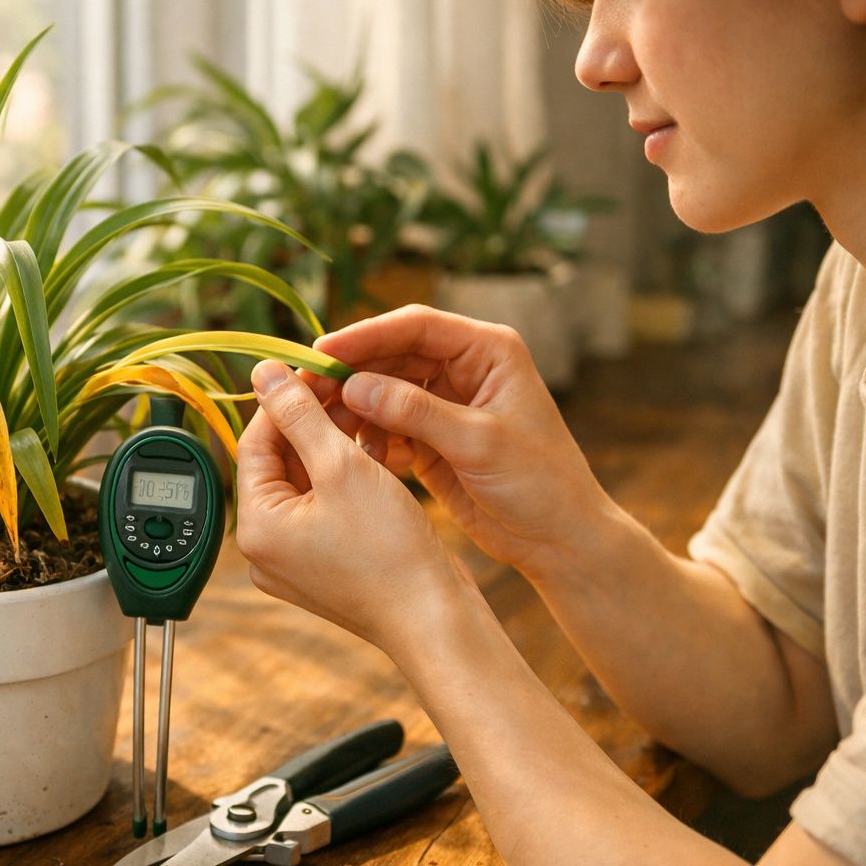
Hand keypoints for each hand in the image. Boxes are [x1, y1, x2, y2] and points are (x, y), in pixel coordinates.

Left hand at [235, 359, 478, 655]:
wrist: (434, 618)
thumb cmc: (390, 552)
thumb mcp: (342, 466)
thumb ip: (299, 414)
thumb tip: (265, 374)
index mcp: (255, 527)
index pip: (255, 442)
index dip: (284, 398)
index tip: (313, 366)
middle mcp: (265, 548)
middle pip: (279, 462)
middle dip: (312, 421)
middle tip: (344, 385)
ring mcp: (295, 560)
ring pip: (306, 483)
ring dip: (332, 445)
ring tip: (366, 413)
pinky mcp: (326, 564)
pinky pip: (325, 508)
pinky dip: (345, 478)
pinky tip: (376, 450)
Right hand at [309, 305, 614, 582]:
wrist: (560, 538)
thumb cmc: (539, 483)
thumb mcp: (478, 442)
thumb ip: (416, 411)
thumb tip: (353, 386)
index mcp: (488, 351)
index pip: (415, 327)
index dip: (365, 335)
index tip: (321, 352)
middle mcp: (464, 369)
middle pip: (391, 356)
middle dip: (349, 374)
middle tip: (305, 391)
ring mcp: (446, 403)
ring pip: (383, 391)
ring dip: (353, 408)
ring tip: (324, 428)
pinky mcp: (433, 438)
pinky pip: (387, 425)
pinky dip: (367, 437)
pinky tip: (352, 454)